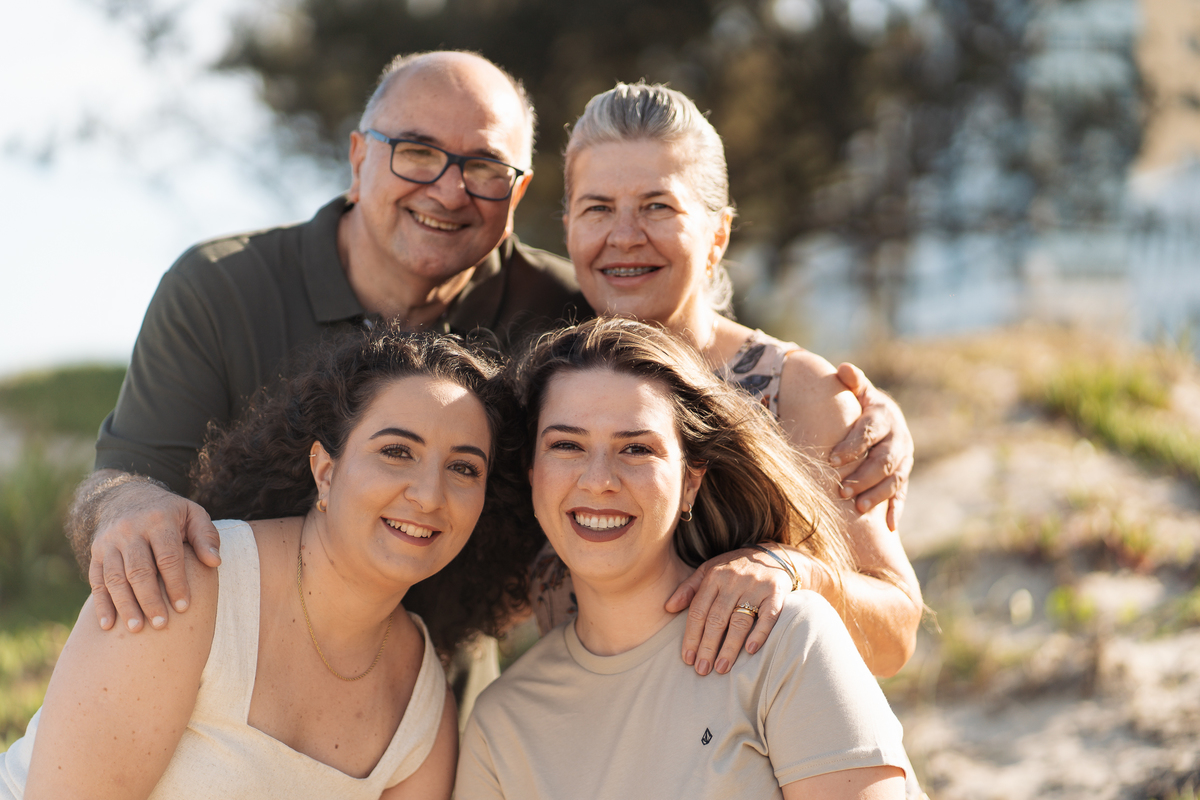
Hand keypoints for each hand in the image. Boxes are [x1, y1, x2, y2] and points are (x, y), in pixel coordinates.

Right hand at [89, 480, 220, 631]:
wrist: (126, 495)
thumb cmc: (169, 512)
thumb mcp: (192, 514)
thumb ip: (206, 536)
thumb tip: (215, 562)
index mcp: (158, 520)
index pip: (167, 557)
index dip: (176, 583)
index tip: (183, 607)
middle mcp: (130, 530)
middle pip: (139, 570)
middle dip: (150, 599)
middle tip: (162, 624)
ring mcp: (109, 542)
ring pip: (115, 578)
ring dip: (125, 605)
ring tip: (137, 629)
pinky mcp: (95, 552)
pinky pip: (96, 580)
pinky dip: (101, 604)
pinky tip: (107, 626)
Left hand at [665, 547, 809, 675]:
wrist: (772, 555)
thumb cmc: (734, 568)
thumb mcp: (709, 570)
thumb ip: (689, 589)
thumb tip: (668, 607)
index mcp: (714, 576)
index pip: (698, 610)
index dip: (692, 636)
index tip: (687, 658)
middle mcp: (733, 581)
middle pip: (717, 618)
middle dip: (707, 646)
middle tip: (702, 669)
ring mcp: (755, 587)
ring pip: (740, 620)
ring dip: (730, 647)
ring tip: (722, 668)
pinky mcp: (776, 593)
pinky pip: (768, 616)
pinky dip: (759, 633)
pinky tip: (750, 650)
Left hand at [831, 362, 912, 530]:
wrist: (882, 417)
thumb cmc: (860, 405)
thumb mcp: (857, 391)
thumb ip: (852, 382)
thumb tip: (844, 368)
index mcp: (885, 416)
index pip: (870, 432)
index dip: (852, 445)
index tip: (832, 458)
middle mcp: (899, 438)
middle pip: (884, 460)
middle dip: (863, 476)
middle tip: (841, 490)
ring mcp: (904, 459)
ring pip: (894, 480)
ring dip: (877, 495)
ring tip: (857, 508)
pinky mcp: (904, 475)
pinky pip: (902, 494)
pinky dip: (896, 510)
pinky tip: (888, 526)